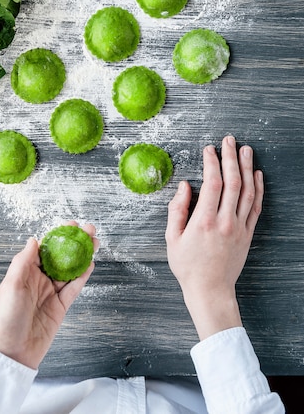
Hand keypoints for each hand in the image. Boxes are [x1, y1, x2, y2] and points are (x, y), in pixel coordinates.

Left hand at [0, 222, 97, 368]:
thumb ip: (23, 261)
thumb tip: (33, 239)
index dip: (58, 235)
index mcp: (24, 272)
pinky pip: (74, 288)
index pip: (44, 248)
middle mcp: (38, 280)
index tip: (71, 225)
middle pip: (60, 256)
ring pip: (70, 269)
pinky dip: (83, 276)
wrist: (12, 353)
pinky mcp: (60, 306)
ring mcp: (50, 293)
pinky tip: (90, 264)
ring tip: (95, 243)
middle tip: (88, 231)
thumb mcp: (11, 286)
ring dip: (82, 256)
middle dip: (75, 243)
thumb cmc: (5, 320)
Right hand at [165, 136, 263, 339]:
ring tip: (246, 150)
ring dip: (247, 167)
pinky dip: (258, 188)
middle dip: (230, 157)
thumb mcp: (172, 238)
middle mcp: (224, 221)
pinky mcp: (248, 234)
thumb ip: (177, 209)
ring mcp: (239, 227)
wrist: (210, 290)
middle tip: (229, 140)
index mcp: (203, 221)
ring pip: (247, 191)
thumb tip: (185, 186)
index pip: (212, 183)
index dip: (211, 162)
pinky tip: (257, 175)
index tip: (208, 149)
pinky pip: (255, 206)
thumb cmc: (188, 266)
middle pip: (232, 181)